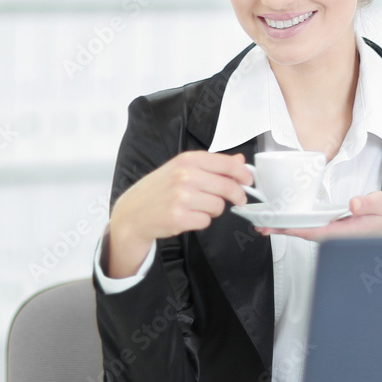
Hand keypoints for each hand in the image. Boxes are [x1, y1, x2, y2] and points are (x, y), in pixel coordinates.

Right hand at [107, 151, 251, 276]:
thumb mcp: (182, 169)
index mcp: (187, 160)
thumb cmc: (158, 190)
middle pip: (228, 187)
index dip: (243, 174)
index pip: (226, 164)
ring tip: (197, 207)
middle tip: (238, 200)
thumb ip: (212, 165)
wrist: (132, 213)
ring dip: (213, 209)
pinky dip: (201, 221)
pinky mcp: (179, 218)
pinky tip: (188, 216)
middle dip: (236, 195)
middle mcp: (185, 176)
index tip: (249, 181)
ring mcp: (181, 197)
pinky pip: (206, 221)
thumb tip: (240, 160)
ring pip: (218, 206)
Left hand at [256, 190, 381, 241]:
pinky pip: (309, 226)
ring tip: (264, 223)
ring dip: (285, 226)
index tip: (280, 226)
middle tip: (260, 226)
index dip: (297, 229)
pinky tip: (282, 219)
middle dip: (283, 229)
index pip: (317, 232)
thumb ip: (369, 203)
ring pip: (304, 230)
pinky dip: (294, 223)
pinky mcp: (331, 227)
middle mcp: (335, 235)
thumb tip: (353, 204)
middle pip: (304, 233)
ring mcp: (332, 232)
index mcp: (346, 232)